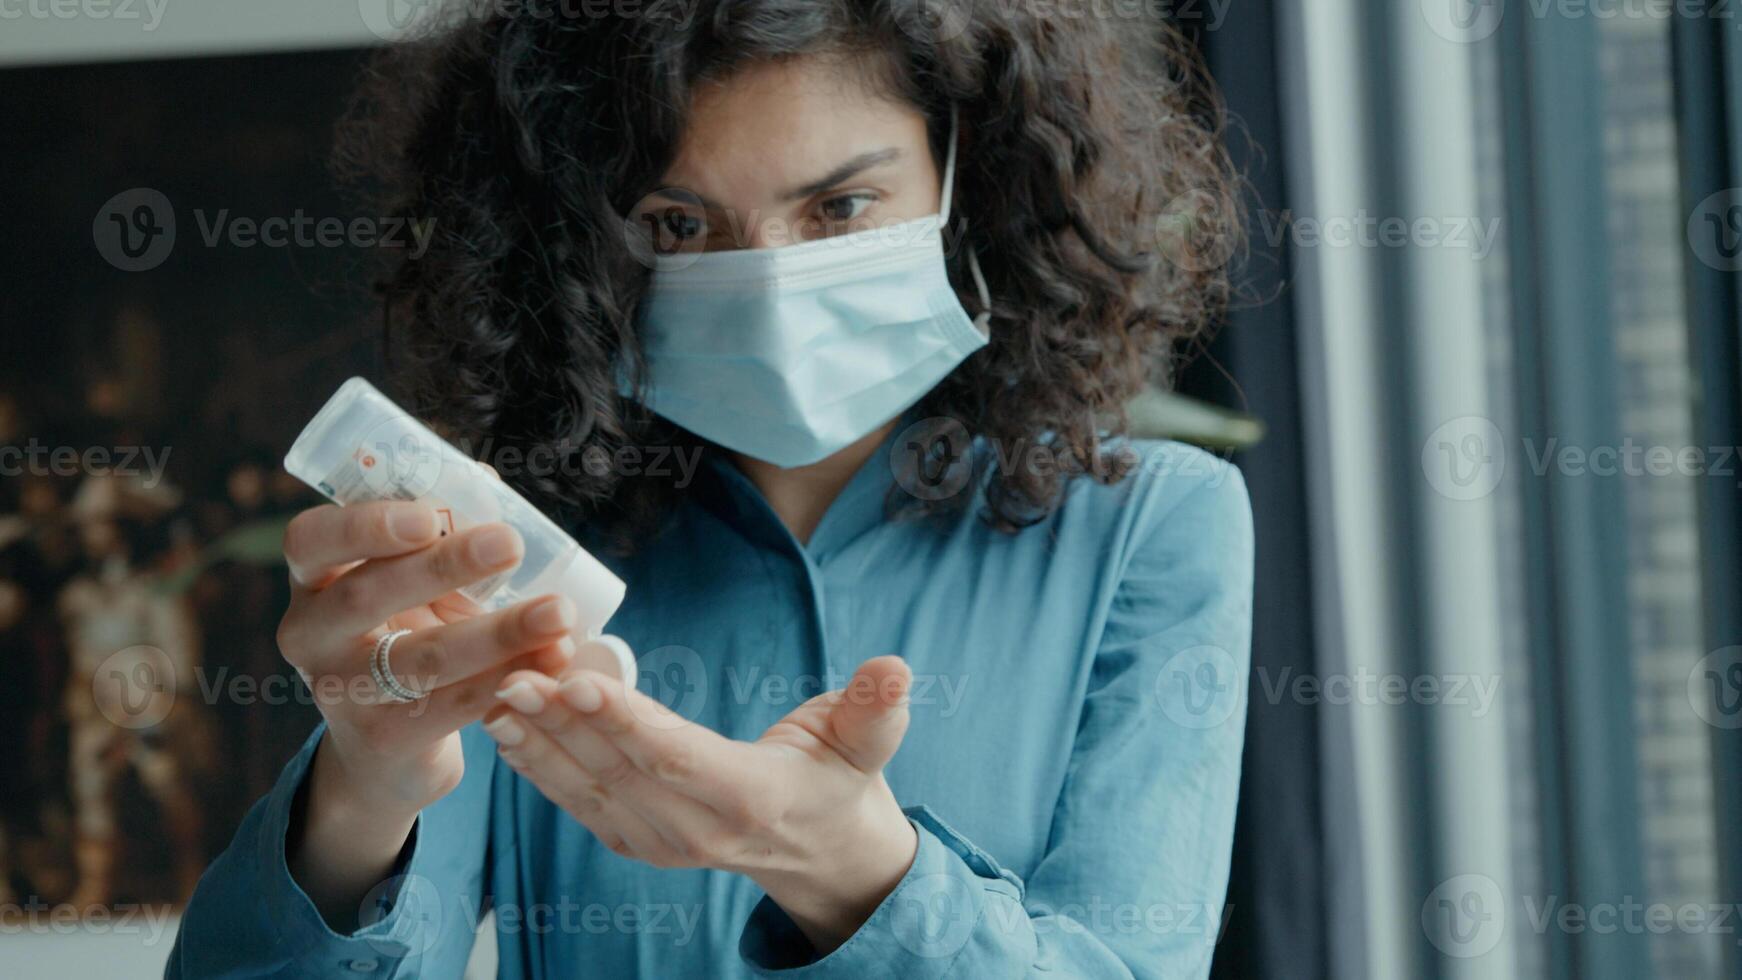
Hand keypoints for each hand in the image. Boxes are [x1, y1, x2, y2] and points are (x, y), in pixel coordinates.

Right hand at [276, 498, 579, 920]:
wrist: (385, 744)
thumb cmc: (406, 631)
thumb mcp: (409, 582)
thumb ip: (440, 533)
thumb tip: (488, 483)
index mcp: (314, 580)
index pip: (312, 540)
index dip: (366, 525)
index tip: (431, 515)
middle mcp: (312, 635)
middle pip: (368, 595)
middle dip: (445, 566)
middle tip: (511, 544)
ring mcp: (343, 693)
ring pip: (421, 659)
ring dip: (498, 633)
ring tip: (560, 612)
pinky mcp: (386, 738)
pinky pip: (453, 707)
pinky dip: (508, 680)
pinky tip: (554, 661)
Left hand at [482, 656, 920, 954]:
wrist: (826, 855)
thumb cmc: (843, 782)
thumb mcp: (870, 743)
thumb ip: (876, 709)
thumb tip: (893, 669)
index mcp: (751, 800)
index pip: (677, 756)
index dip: (626, 719)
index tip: (578, 678)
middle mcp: (697, 830)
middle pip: (618, 771)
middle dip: (562, 722)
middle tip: (515, 670)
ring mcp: (661, 843)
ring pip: (589, 789)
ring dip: (539, 743)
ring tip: (498, 693)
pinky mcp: (637, 841)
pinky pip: (580, 803)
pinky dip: (541, 766)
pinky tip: (509, 729)